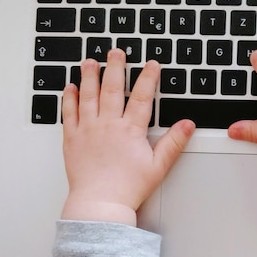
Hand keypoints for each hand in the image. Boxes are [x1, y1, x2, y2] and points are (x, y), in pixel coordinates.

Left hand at [61, 49, 194, 225]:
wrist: (100, 204)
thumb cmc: (128, 188)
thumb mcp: (158, 166)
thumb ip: (173, 142)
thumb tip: (187, 124)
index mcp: (130, 130)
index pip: (141, 97)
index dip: (148, 78)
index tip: (152, 65)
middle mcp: (108, 125)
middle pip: (111, 89)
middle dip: (115, 67)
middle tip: (116, 52)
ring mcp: (88, 130)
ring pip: (88, 95)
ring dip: (89, 76)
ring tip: (90, 61)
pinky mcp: (72, 139)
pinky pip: (68, 113)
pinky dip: (69, 98)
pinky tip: (70, 87)